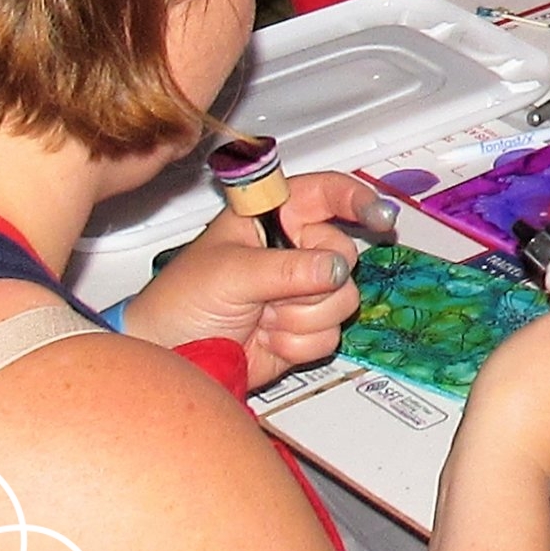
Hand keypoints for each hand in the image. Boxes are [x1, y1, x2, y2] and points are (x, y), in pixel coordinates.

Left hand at [122, 171, 396, 388]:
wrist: (170, 356)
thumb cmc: (180, 302)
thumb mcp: (228, 272)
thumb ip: (284, 268)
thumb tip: (334, 268)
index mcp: (272, 218)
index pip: (327, 193)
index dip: (357, 200)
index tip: (379, 217)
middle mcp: (294, 251)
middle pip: (345, 255)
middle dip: (311, 281)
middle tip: (271, 291)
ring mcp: (302, 293)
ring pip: (344, 299)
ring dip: (301, 316)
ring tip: (261, 318)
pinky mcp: (305, 331)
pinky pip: (331, 335)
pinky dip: (298, 343)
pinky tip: (266, 339)